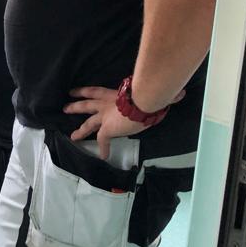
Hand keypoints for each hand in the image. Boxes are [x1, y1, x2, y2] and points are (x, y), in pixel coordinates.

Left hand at [65, 85, 184, 158]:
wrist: (143, 101)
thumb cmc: (148, 92)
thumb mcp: (150, 91)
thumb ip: (160, 92)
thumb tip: (180, 92)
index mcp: (113, 93)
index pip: (95, 91)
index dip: (83, 91)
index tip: (73, 91)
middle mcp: (106, 104)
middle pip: (86, 105)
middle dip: (75, 107)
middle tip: (65, 108)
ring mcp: (105, 117)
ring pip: (88, 123)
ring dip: (80, 130)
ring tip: (73, 136)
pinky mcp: (107, 129)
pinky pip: (102, 140)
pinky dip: (103, 148)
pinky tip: (103, 156)